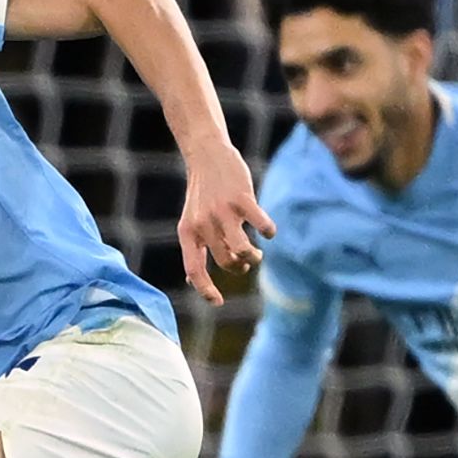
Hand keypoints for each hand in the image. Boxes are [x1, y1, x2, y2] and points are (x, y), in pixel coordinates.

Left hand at [178, 154, 274, 305]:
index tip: (218, 302)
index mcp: (188, 232)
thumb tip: (191, 281)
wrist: (207, 155)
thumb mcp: (190, 222)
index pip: (194, 269)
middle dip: (240, 267)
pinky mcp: (242, 198)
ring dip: (253, 256)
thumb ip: (194, 249)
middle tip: (246, 260)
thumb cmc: (202, 193)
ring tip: (257, 252)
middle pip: (226, 262)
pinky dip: (269, 231)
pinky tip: (269, 231)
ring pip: (242, 248)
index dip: (205, 289)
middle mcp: (203, 224)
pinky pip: (261, 224)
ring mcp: (222, 211)